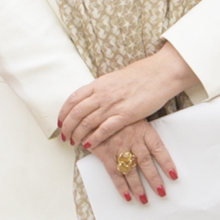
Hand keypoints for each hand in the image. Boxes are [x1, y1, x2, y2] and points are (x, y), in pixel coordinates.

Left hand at [57, 45, 190, 154]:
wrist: (159, 74)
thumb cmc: (140, 75)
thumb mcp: (114, 78)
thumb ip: (101, 88)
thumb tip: (92, 96)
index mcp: (98, 84)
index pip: (73, 99)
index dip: (64, 112)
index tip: (60, 122)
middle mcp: (102, 94)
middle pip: (76, 113)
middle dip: (67, 127)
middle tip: (64, 137)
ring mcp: (112, 105)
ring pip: (87, 123)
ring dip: (77, 135)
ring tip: (73, 142)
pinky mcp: (125, 115)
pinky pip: (104, 129)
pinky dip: (94, 138)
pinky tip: (89, 144)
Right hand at [95, 115, 178, 204]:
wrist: (91, 111)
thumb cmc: (116, 115)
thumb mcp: (133, 117)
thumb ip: (143, 131)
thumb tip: (156, 148)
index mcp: (142, 129)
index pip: (158, 148)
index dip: (166, 162)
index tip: (173, 176)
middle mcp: (132, 139)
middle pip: (146, 163)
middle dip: (154, 179)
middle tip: (161, 193)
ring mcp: (118, 147)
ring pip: (131, 170)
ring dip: (138, 186)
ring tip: (144, 200)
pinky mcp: (105, 153)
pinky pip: (115, 173)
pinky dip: (121, 186)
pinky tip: (127, 196)